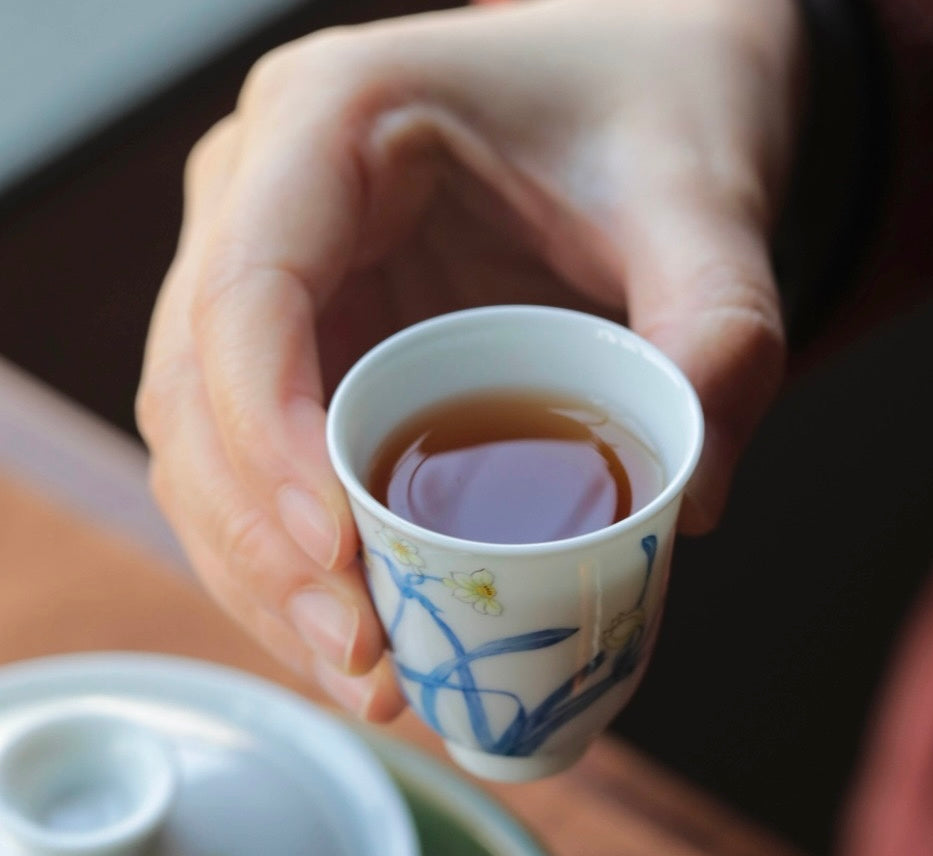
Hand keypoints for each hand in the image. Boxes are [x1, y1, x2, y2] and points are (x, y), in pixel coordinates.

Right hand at [136, 0, 805, 720]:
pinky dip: (298, 563)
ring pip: (210, 447)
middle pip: (199, 392)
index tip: (342, 553)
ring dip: (268, 579)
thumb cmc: (655, 111)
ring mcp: (286, 281)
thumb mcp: (708, 201)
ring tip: (369, 675)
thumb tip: (688, 502)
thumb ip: (723, 331)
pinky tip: (364, 636)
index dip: (267, 436)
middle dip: (265, 546)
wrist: (648, 94)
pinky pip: (264, 464)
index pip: (249, 292)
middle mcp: (269, 201)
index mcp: (333, 124)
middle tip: (365, 654)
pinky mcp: (318, 347)